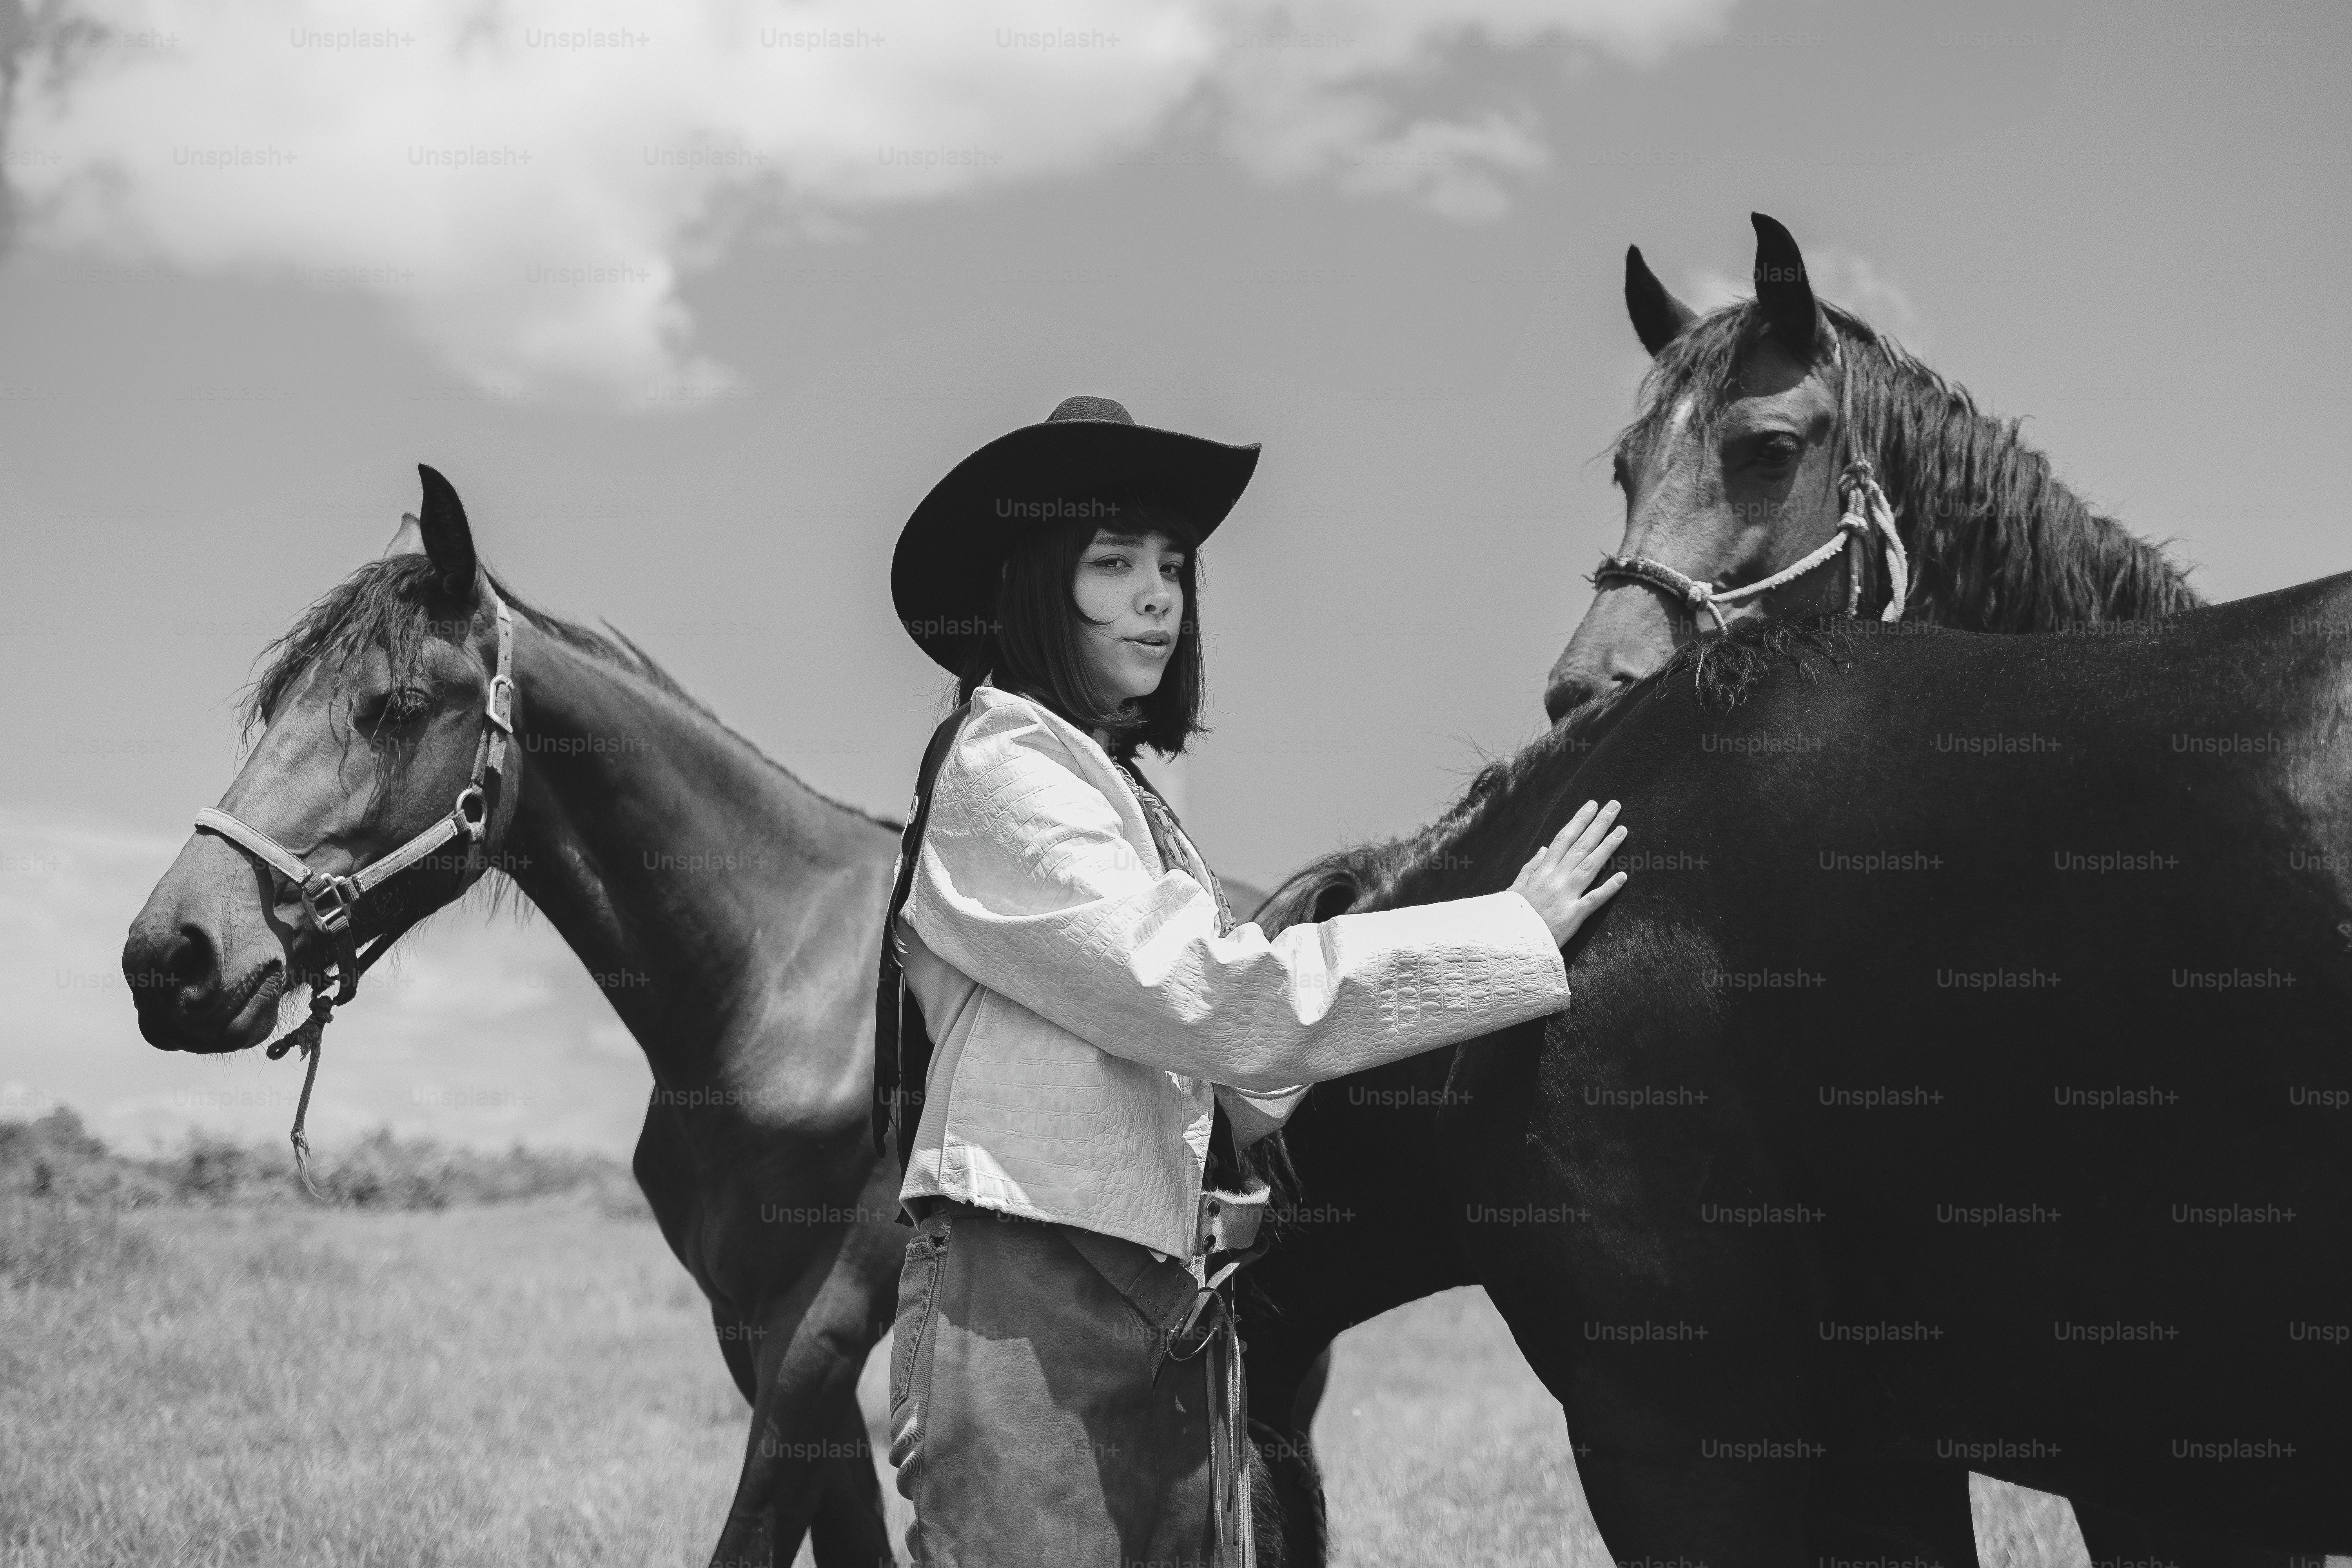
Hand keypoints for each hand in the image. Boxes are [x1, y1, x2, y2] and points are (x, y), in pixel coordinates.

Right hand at [1509, 799, 1628, 947]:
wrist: (1507, 941)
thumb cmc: (1511, 916)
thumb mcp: (1516, 887)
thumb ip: (1531, 867)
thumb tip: (1544, 848)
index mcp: (1542, 871)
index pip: (1563, 839)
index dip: (1579, 821)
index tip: (1592, 806)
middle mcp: (1555, 879)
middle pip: (1580, 846)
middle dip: (1598, 824)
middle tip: (1614, 806)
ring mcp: (1564, 896)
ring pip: (1589, 866)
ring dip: (1607, 847)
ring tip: (1623, 830)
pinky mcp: (1572, 916)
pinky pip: (1593, 900)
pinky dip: (1608, 888)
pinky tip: (1623, 876)